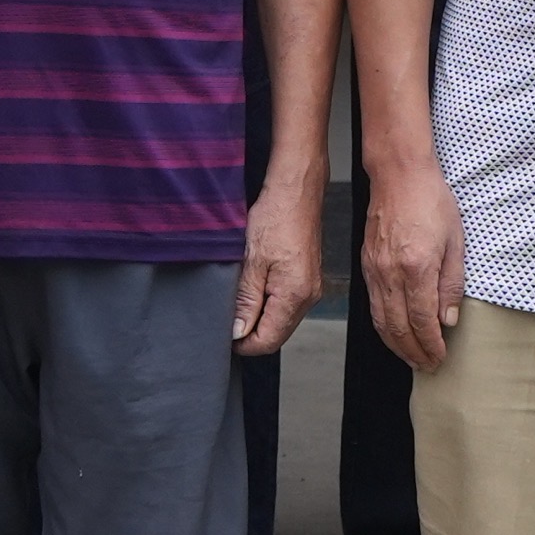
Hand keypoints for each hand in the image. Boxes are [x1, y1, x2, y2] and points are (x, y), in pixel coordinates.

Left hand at [233, 168, 324, 356]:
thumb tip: (238, 331)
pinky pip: (287, 304)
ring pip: (282, 319)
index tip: (224, 337)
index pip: (268, 341)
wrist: (296, 190)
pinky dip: (269, 303)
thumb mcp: (252, 259)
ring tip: (240, 296)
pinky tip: (255, 286)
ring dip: (259, 316)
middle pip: (277, 333)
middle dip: (251, 332)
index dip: (243, 344)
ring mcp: (310, 287)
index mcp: (295, 295)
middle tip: (228, 315)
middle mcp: (308, 296)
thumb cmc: (277, 216)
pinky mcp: (307, 278)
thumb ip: (246, 299)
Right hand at [360, 158, 465, 371]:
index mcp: (416, 267)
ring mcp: (374, 269)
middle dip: (414, 353)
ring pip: (381, 321)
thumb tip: (448, 320)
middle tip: (428, 366)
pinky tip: (394, 332)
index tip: (441, 357)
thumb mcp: (455, 240)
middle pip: (399, 328)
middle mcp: (390, 273)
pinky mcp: (366, 264)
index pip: (422, 321)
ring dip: (397, 345)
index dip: (432, 345)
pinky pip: (372, 305)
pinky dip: (383, 326)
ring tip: (412, 358)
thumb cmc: (431, 200)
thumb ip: (452, 283)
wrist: (399, 174)